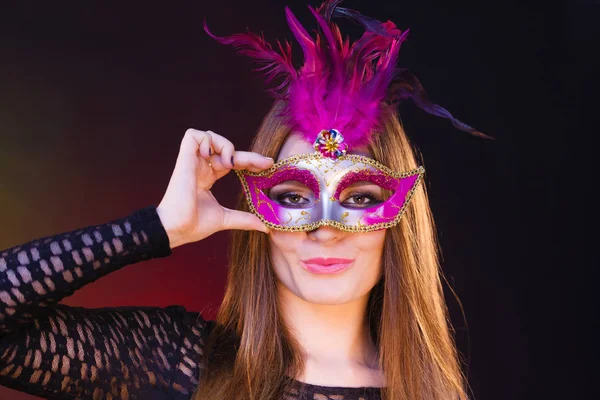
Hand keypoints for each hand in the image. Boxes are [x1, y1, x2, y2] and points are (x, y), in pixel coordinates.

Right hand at [156, 129, 273, 248]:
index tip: (267, 165)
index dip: (249, 161)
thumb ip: (244, 219)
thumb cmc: (193, 224)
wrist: (177, 228)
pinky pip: (193, 135)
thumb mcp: (225, 218)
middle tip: (266, 162)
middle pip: (227, 151)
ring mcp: (192, 162)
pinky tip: (213, 157)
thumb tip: (265, 227)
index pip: (232, 162)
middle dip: (249, 155)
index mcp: (208, 178)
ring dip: (225, 146)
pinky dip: (206, 140)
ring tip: (229, 165)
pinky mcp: (184, 158)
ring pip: (210, 136)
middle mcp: (201, 167)